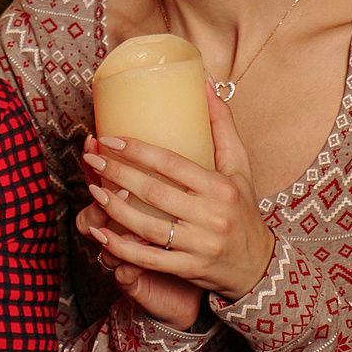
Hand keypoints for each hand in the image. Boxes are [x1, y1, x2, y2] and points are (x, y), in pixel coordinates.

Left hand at [81, 90, 276, 308]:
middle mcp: (211, 215)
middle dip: (117, 174)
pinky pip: (149, 259)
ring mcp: (199, 244)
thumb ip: (222, 124)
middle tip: (92, 159)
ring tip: (93, 191)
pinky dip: (122, 248)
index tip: (110, 139)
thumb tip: (206, 82)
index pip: (172, 164)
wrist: (259, 265)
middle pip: (154, 192)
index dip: (137, 150)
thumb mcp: (240, 165)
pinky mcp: (190, 268)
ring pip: (147, 227)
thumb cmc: (243, 209)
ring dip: (114, 209)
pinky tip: (102, 235)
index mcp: (220, 187)